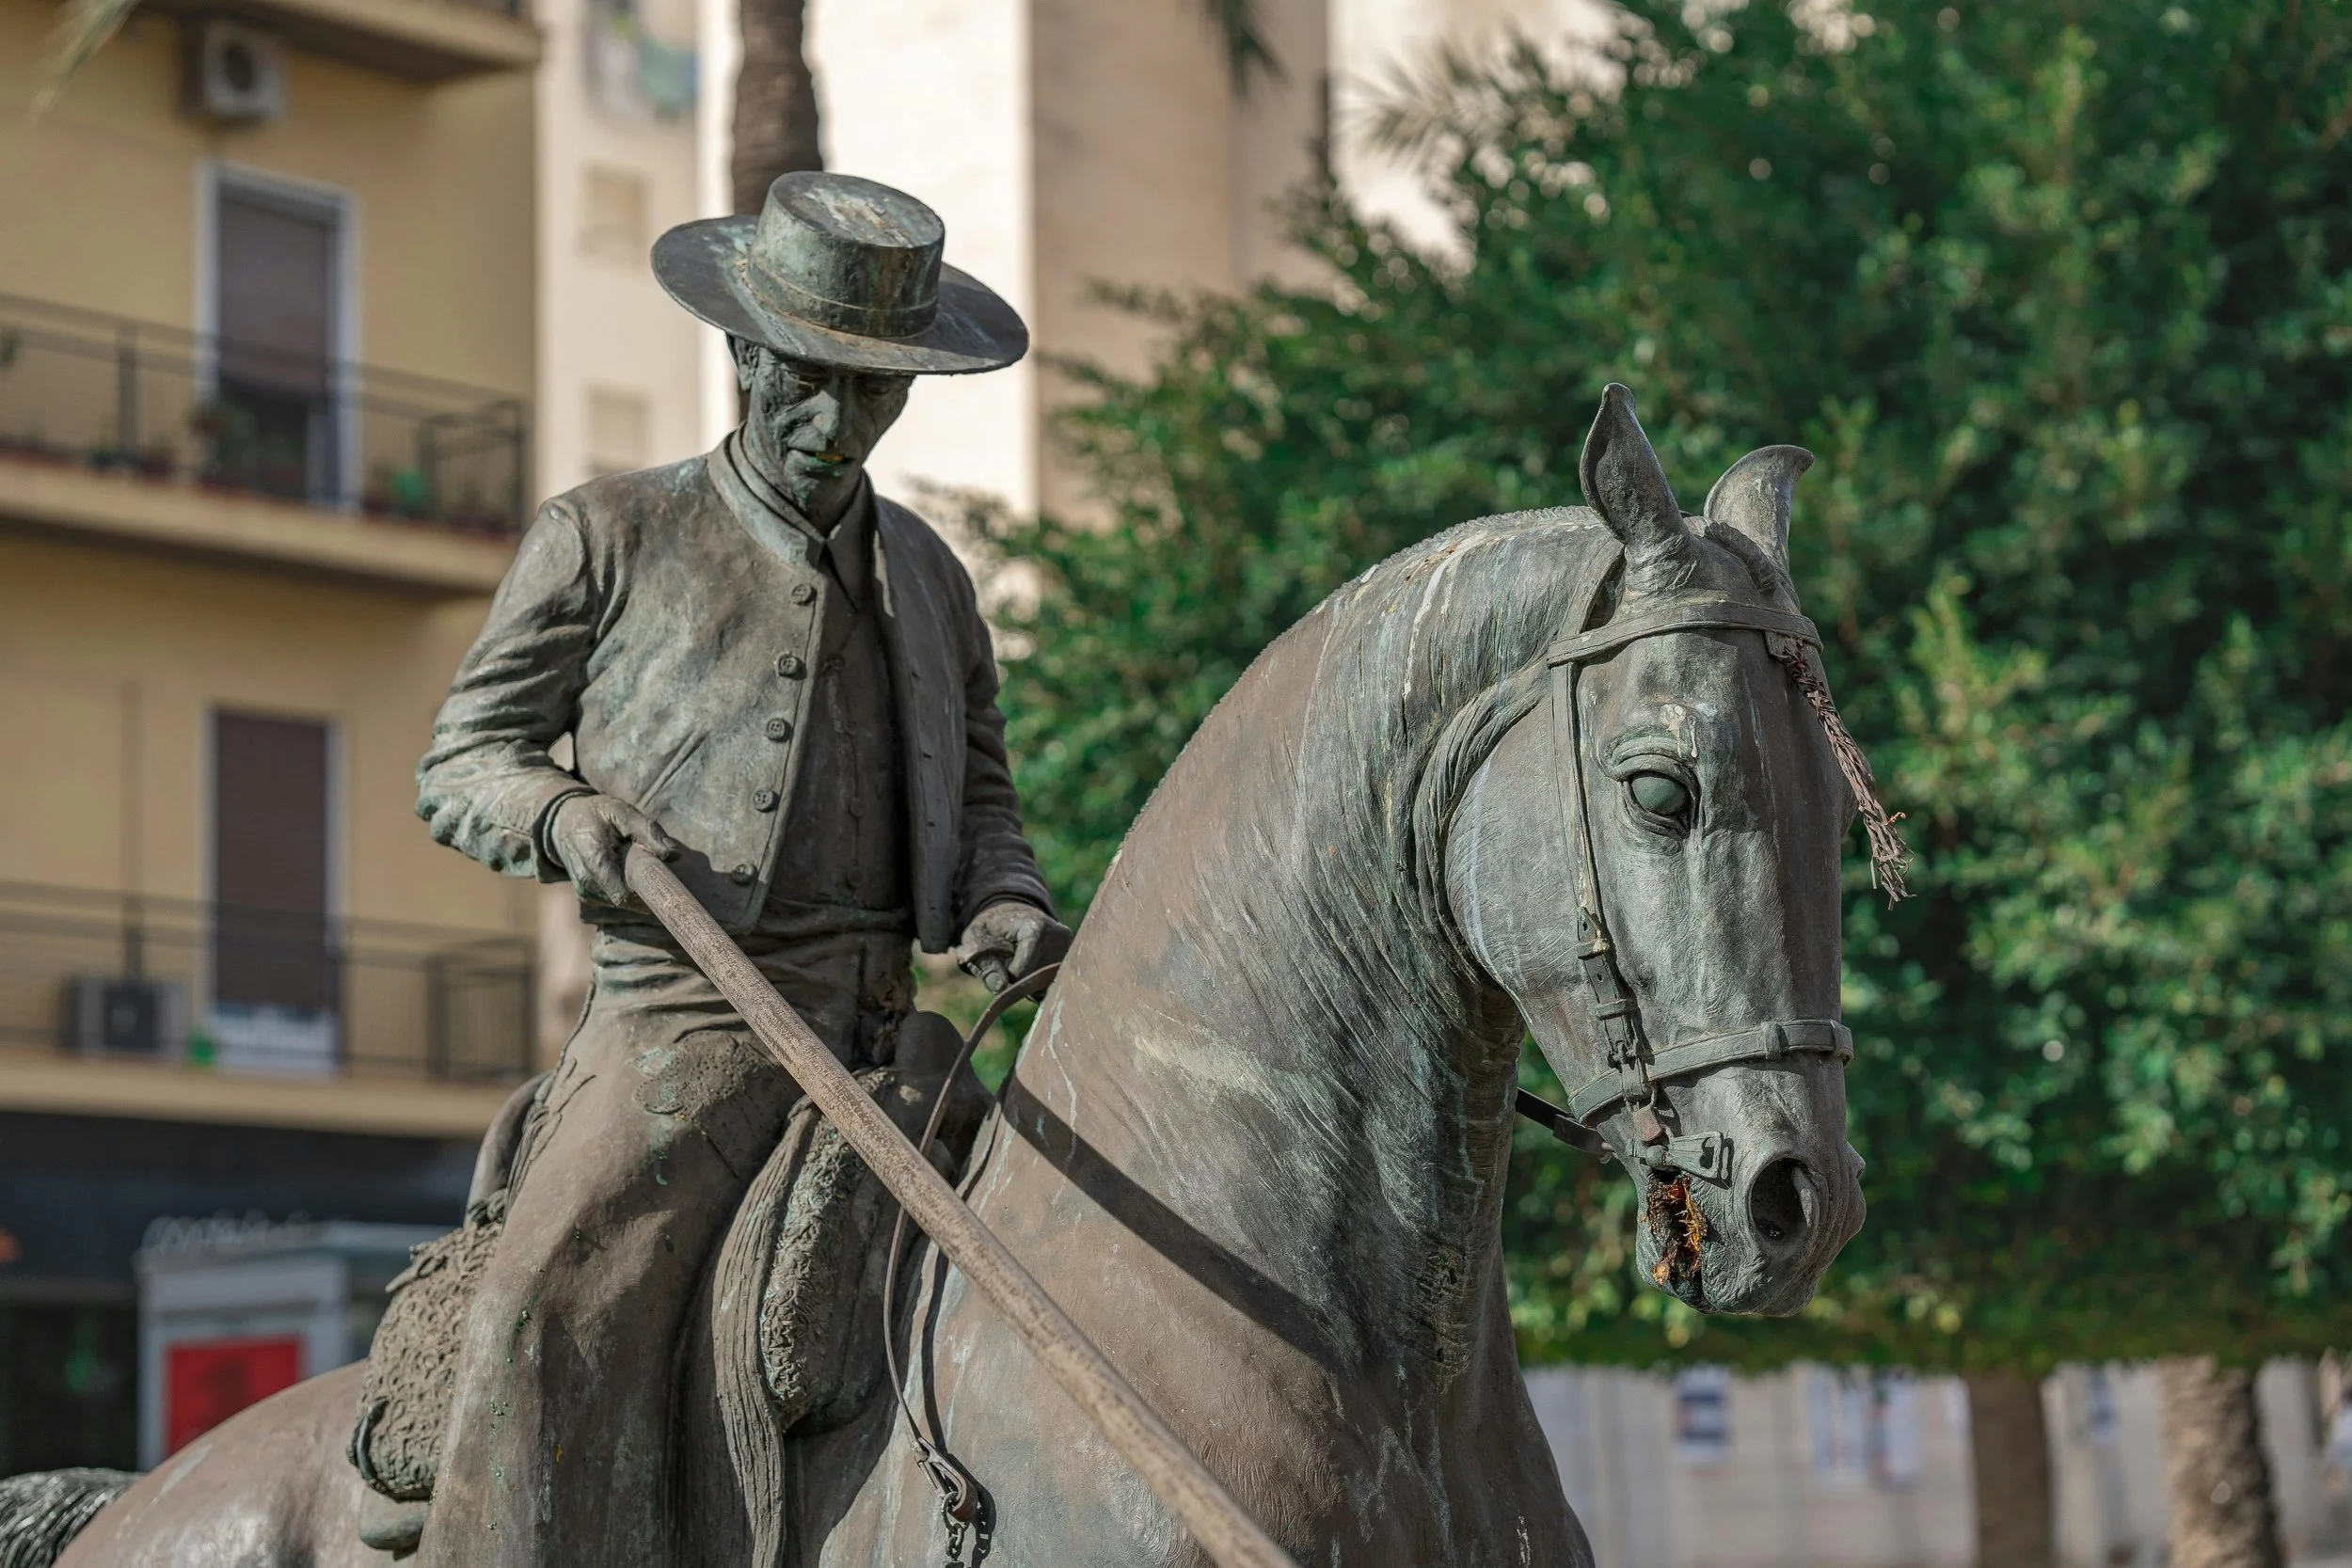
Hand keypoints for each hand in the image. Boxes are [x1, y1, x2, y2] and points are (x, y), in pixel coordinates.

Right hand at [549, 795, 679, 906]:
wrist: (563, 822)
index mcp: (594, 860)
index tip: (665, 884)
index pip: (623, 894)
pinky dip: (626, 888)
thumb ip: (647, 830)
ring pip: (623, 902)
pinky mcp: (588, 895)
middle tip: (652, 867)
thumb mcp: (621, 811)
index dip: (647, 893)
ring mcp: (585, 891)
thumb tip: (675, 854)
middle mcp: (586, 881)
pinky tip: (624, 870)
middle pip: (626, 901)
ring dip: (635, 888)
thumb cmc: (595, 814)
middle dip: (644, 888)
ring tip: (632, 863)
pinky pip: (615, 900)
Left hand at [951, 900, 1071, 993]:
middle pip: (1036, 981)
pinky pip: (1053, 984)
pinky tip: (1032, 968)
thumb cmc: (990, 930)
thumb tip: (1001, 987)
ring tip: (1021, 963)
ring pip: (1046, 987)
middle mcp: (1060, 936)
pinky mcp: (1072, 958)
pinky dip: (1039, 984)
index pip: (1021, 972)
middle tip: (1009, 962)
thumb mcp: (976, 941)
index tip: (1001, 959)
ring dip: (1029, 984)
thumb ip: (984, 964)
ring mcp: (1070, 947)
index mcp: (1036, 927)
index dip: (1006, 974)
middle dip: (1019, 981)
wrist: (1010, 918)